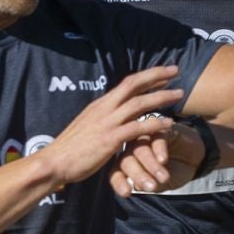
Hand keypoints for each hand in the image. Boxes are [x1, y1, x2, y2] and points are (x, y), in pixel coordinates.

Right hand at [41, 67, 185, 189]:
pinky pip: (138, 128)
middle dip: (157, 75)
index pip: (125, 84)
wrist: (53, 163)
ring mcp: (106, 123)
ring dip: (162, 97)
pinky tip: (169, 124)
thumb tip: (112, 117)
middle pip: (133, 85)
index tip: (163, 75)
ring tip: (180, 94)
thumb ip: (101, 119)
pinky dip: (155, 124)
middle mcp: (103, 109)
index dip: (146, 77)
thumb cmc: (68, 149)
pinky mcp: (110, 139)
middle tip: (176, 70)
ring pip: (139, 103)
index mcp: (98, 105)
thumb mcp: (85, 126)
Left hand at [113, 118, 206, 196]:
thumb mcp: (162, 183)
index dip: (119, 183)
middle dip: (138, 175)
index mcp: (126, 163)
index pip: (116, 172)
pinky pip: (156, 138)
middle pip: (126, 161)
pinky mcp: (160, 130)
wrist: (196, 157)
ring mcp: (145, 138)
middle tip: (151, 187)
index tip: (127, 194)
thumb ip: (149, 185)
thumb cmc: (174, 172)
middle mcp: (132, 149)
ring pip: (140, 149)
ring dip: (150, 165)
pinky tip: (163, 160)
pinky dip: (158, 150)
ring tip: (163, 177)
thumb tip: (136, 187)